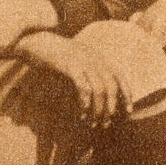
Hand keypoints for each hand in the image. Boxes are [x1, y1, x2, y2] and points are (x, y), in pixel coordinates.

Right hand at [14, 31, 128, 124]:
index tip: (127, 111)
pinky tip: (83, 111)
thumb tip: (98, 96)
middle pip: (111, 87)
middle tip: (105, 123)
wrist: (38, 42)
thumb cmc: (57, 55)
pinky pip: (83, 86)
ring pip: (99, 90)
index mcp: (99, 58)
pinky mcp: (70, 66)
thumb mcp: (78, 61)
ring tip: (92, 122)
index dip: (126, 94)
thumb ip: (89, 74)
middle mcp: (95, 59)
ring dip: (97, 109)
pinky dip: (85, 101)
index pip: (120, 77)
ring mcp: (83, 61)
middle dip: (110, 107)